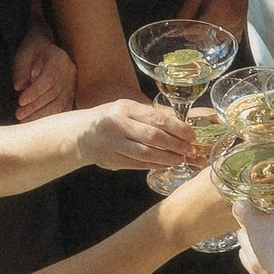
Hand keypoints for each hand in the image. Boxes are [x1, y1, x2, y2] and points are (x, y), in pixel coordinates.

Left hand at [13, 33, 76, 121]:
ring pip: (59, 104)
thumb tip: (19, 86)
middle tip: (19, 114)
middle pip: (54, 94)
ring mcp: (73, 84)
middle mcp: (69, 72)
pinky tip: (37, 123)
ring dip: (41, 115)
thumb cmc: (33, 52)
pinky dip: (50, 118)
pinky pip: (63, 109)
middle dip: (35, 107)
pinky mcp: (72, 94)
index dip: (35, 92)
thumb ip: (21, 70)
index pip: (49, 79)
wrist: (45, 49)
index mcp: (58, 59)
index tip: (20, 101)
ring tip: (25, 121)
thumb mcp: (23, 55)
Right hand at [83, 96, 197, 173]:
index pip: (157, 118)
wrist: (81, 134)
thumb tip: (181, 127)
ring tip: (181, 159)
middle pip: (153, 137)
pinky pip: (137, 164)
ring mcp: (112, 144)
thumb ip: (151, 116)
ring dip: (167, 158)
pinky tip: (165, 164)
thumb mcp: (128, 109)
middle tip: (190, 150)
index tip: (191, 135)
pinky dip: (154, 165)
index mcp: (125, 108)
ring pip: (146, 154)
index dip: (178, 128)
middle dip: (176, 145)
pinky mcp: (111, 160)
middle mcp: (117, 124)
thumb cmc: (111, 119)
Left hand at [179, 0, 245, 39]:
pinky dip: (215, 41)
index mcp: (219, 11)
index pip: (197, 30)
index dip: (184, 33)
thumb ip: (186, 10)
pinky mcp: (240, 30)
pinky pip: (224, 42)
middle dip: (192, 37)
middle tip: (185, 32)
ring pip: (214, 44)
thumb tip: (177, 26)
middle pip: (205, 40)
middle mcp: (230, 21)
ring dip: (203, 41)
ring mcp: (236, 27)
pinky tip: (210, 33)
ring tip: (196, 32)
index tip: (173, 34)